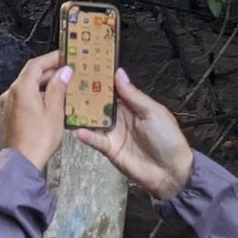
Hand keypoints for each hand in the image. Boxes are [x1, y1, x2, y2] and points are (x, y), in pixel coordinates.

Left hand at [0, 50, 70, 170]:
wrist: (21, 161)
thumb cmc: (38, 139)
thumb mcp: (54, 111)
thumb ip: (58, 88)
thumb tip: (63, 72)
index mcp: (21, 88)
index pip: (36, 65)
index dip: (51, 58)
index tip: (63, 56)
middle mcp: (9, 94)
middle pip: (29, 76)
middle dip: (48, 72)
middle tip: (65, 71)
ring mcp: (5, 105)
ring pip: (25, 88)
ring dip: (41, 85)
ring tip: (59, 88)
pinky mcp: (5, 116)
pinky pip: (20, 100)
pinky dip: (33, 97)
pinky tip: (45, 104)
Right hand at [76, 69, 192, 199]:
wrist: (170, 172)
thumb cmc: (169, 139)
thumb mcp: (154, 112)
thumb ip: (134, 95)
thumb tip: (119, 74)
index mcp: (132, 105)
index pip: (112, 88)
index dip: (101, 78)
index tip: (86, 65)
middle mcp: (119, 116)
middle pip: (98, 102)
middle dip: (85, 92)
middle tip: (68, 81)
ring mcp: (112, 132)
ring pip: (92, 119)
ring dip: (81, 112)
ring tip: (66, 102)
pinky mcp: (108, 148)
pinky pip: (94, 139)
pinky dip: (86, 135)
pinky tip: (78, 129)